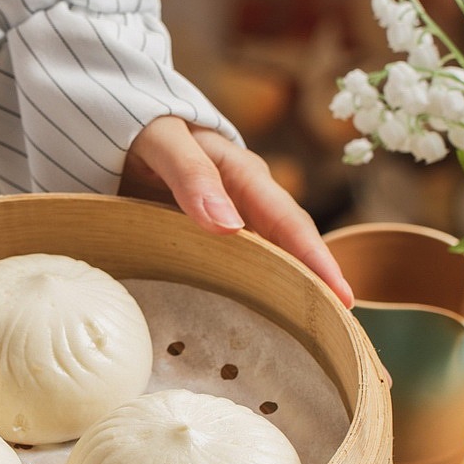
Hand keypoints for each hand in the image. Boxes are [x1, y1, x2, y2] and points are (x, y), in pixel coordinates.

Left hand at [121, 117, 352, 307]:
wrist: (123, 131)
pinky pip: (239, 267)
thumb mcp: (163, 142)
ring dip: (289, 292)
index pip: (290, 223)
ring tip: (313, 333)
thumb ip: (192, 176)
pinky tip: (259, 321)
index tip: (340, 298)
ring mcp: (232, 221)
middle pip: (290, 248)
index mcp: (244, 175)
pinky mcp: (211, 238)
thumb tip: (229, 226)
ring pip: (268, 261)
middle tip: (340, 330)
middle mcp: (248, 201)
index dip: (317, 261)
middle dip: (317, 285)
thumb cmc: (144, 129)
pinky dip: (253, 291)